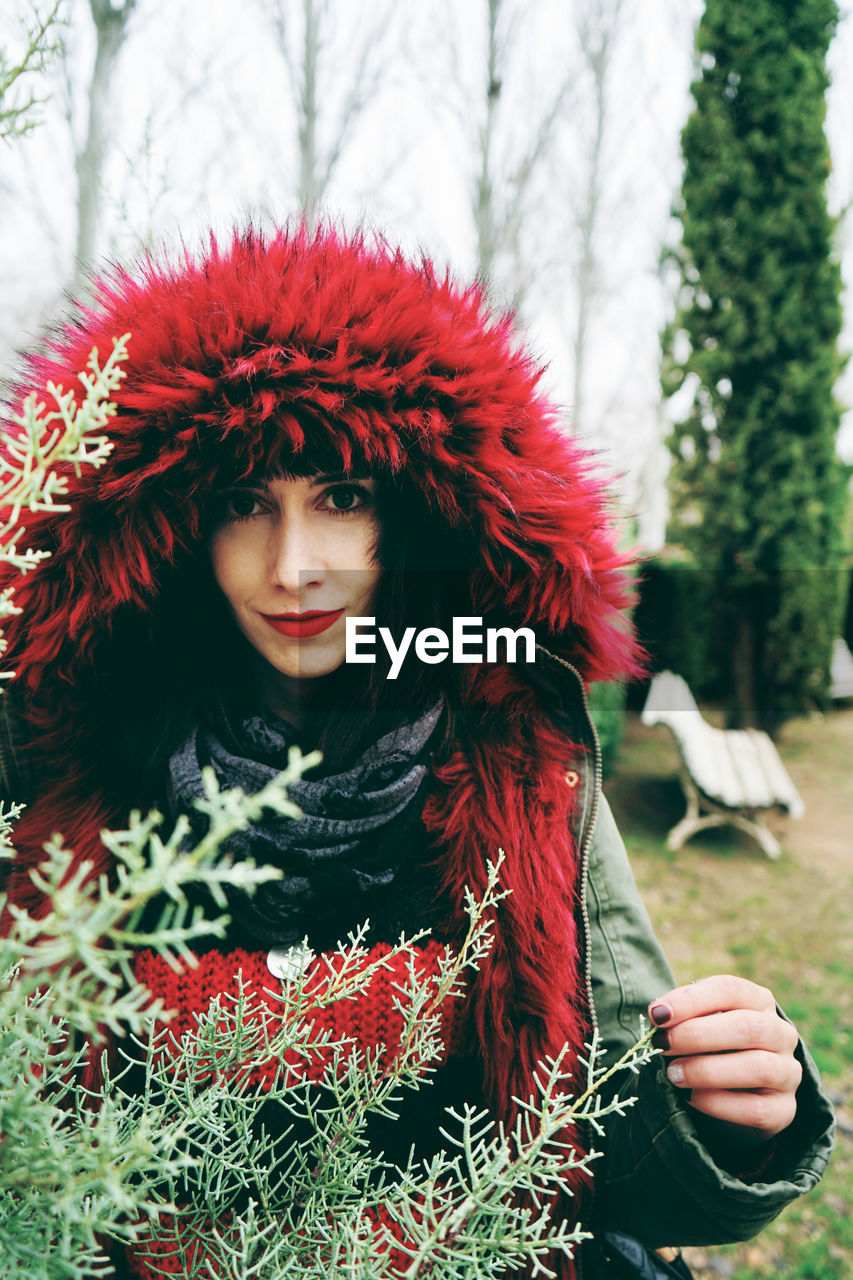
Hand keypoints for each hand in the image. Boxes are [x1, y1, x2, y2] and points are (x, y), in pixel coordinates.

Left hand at [648, 975, 802, 1143]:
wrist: (735, 1097)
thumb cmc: (711, 1048)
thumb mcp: (700, 1025)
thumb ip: (684, 1018)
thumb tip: (659, 1015)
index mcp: (759, 1002)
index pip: (731, 990)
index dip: (691, 999)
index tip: (658, 1014)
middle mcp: (781, 1034)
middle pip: (748, 1026)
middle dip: (697, 1035)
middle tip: (663, 1044)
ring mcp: (788, 1073)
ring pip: (758, 1067)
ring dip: (707, 1070)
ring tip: (673, 1074)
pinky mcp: (784, 1110)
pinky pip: (757, 1109)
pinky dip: (719, 1104)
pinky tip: (692, 1099)